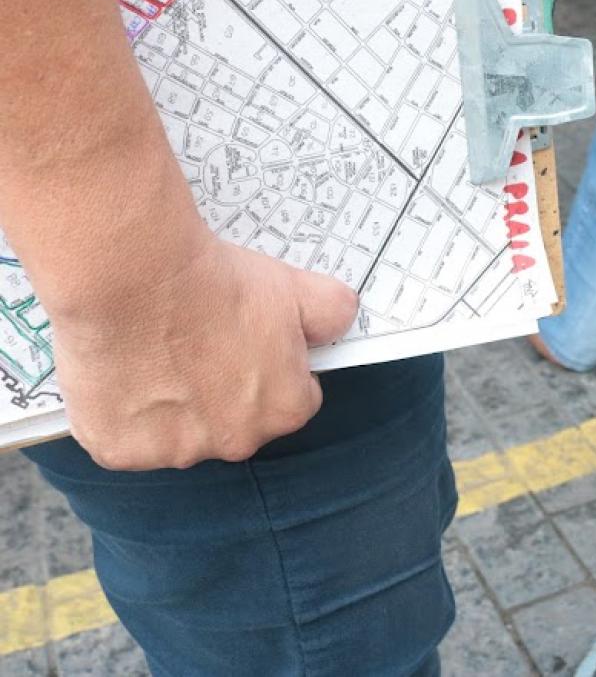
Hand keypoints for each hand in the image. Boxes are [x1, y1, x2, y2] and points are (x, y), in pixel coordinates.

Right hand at [52, 230, 358, 470]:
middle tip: (198, 343)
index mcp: (284, 410)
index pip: (291, 398)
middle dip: (219, 390)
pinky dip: (122, 411)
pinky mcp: (120, 449)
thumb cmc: (215, 284)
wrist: (138, 278)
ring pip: (177, 431)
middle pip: (233, 420)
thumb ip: (332, 312)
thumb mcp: (297, 288)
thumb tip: (342, 321)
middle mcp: (234, 441)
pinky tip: (123, 370)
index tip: (249, 346)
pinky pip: (125, 436)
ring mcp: (175, 451)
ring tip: (155, 351)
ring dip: (168, 404)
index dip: (272, 368)